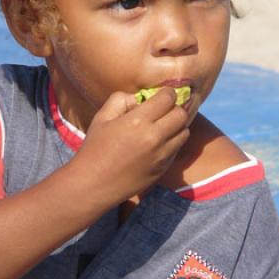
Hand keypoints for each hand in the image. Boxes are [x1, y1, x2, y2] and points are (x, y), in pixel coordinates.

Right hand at [75, 88, 189, 204]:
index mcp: (137, 121)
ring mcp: (161, 155)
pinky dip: (172, 143)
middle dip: (173, 109)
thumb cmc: (94, 148)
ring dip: (176, 126)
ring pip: (184, 132)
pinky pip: (177, 149)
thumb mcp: (102, 117)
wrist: (93, 184)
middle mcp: (154, 137)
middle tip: (162, 111)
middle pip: (181, 114)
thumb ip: (120, 100)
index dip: (166, 94)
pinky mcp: (163, 169)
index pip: (168, 98)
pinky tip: (157, 144)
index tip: (161, 96)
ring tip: (162, 127)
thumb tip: (139, 99)